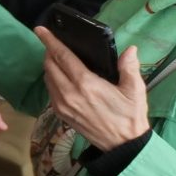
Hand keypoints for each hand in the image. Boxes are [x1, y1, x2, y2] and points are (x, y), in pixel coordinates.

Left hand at [34, 32, 151, 151]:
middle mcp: (69, 94)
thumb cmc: (130, 116)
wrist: (122, 145)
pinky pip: (50, 91)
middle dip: (49, 51)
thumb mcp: (135, 90)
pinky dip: (52, 80)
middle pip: (50, 66)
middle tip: (54, 43)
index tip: (40, 30)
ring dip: (49, 66)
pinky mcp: (61, 115)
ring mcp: (62, 105)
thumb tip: (130, 49)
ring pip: (48, 79)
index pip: (62, 56)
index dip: (50, 41)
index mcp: (85, 84)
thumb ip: (129, 67)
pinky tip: (60, 77)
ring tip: (57, 58)